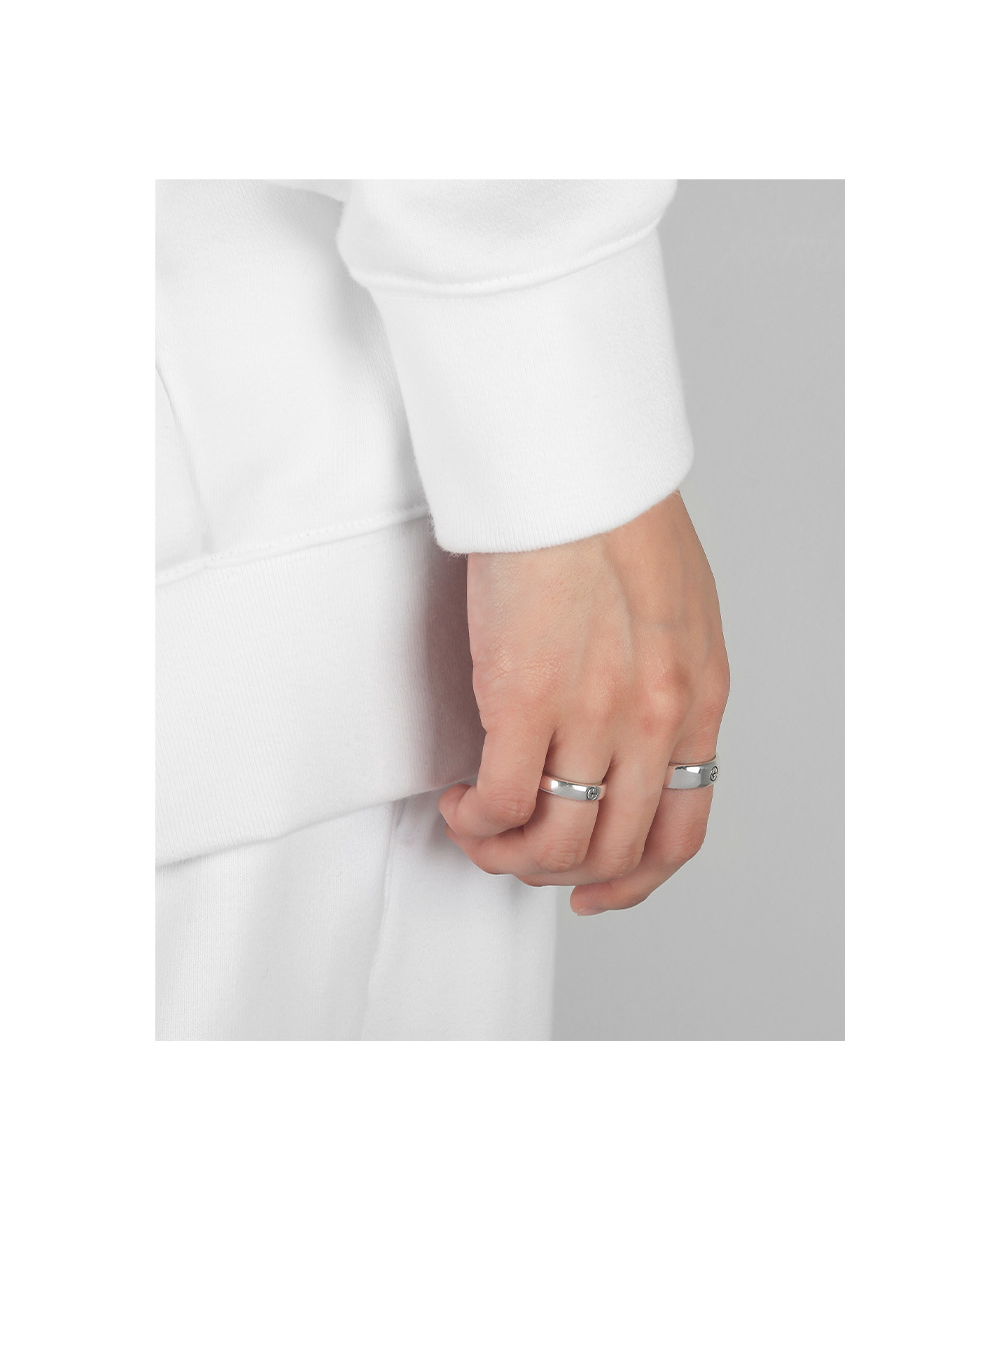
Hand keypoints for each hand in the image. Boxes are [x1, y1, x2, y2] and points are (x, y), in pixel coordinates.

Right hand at [439, 502, 729, 909]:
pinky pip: (503, 805)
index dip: (633, 880)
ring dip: (508, 856)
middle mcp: (655, 722)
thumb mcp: (681, 612)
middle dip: (560, 873)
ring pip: (556, 845)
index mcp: (698, 701)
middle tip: (518, 850)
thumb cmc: (616, 515)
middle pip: (614, 852)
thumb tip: (632, 728)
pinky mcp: (524, 700)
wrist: (575, 464)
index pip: (681, 833)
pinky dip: (477, 822)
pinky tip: (462, 799)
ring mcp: (593, 717)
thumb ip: (667, 679)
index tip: (595, 889)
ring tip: (479, 826)